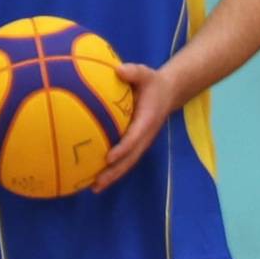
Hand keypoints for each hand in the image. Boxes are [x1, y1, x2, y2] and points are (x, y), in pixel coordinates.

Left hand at [87, 62, 177, 194]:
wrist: (168, 92)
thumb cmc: (152, 83)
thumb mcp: (146, 73)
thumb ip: (134, 72)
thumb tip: (119, 70)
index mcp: (147, 120)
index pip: (135, 137)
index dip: (123, 148)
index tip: (109, 157)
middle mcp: (144, 135)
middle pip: (130, 158)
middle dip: (114, 172)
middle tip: (97, 183)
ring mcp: (140, 142)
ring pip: (127, 163)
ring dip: (111, 176)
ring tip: (93, 188)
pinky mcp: (135, 144)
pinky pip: (123, 159)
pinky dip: (110, 169)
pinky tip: (91, 177)